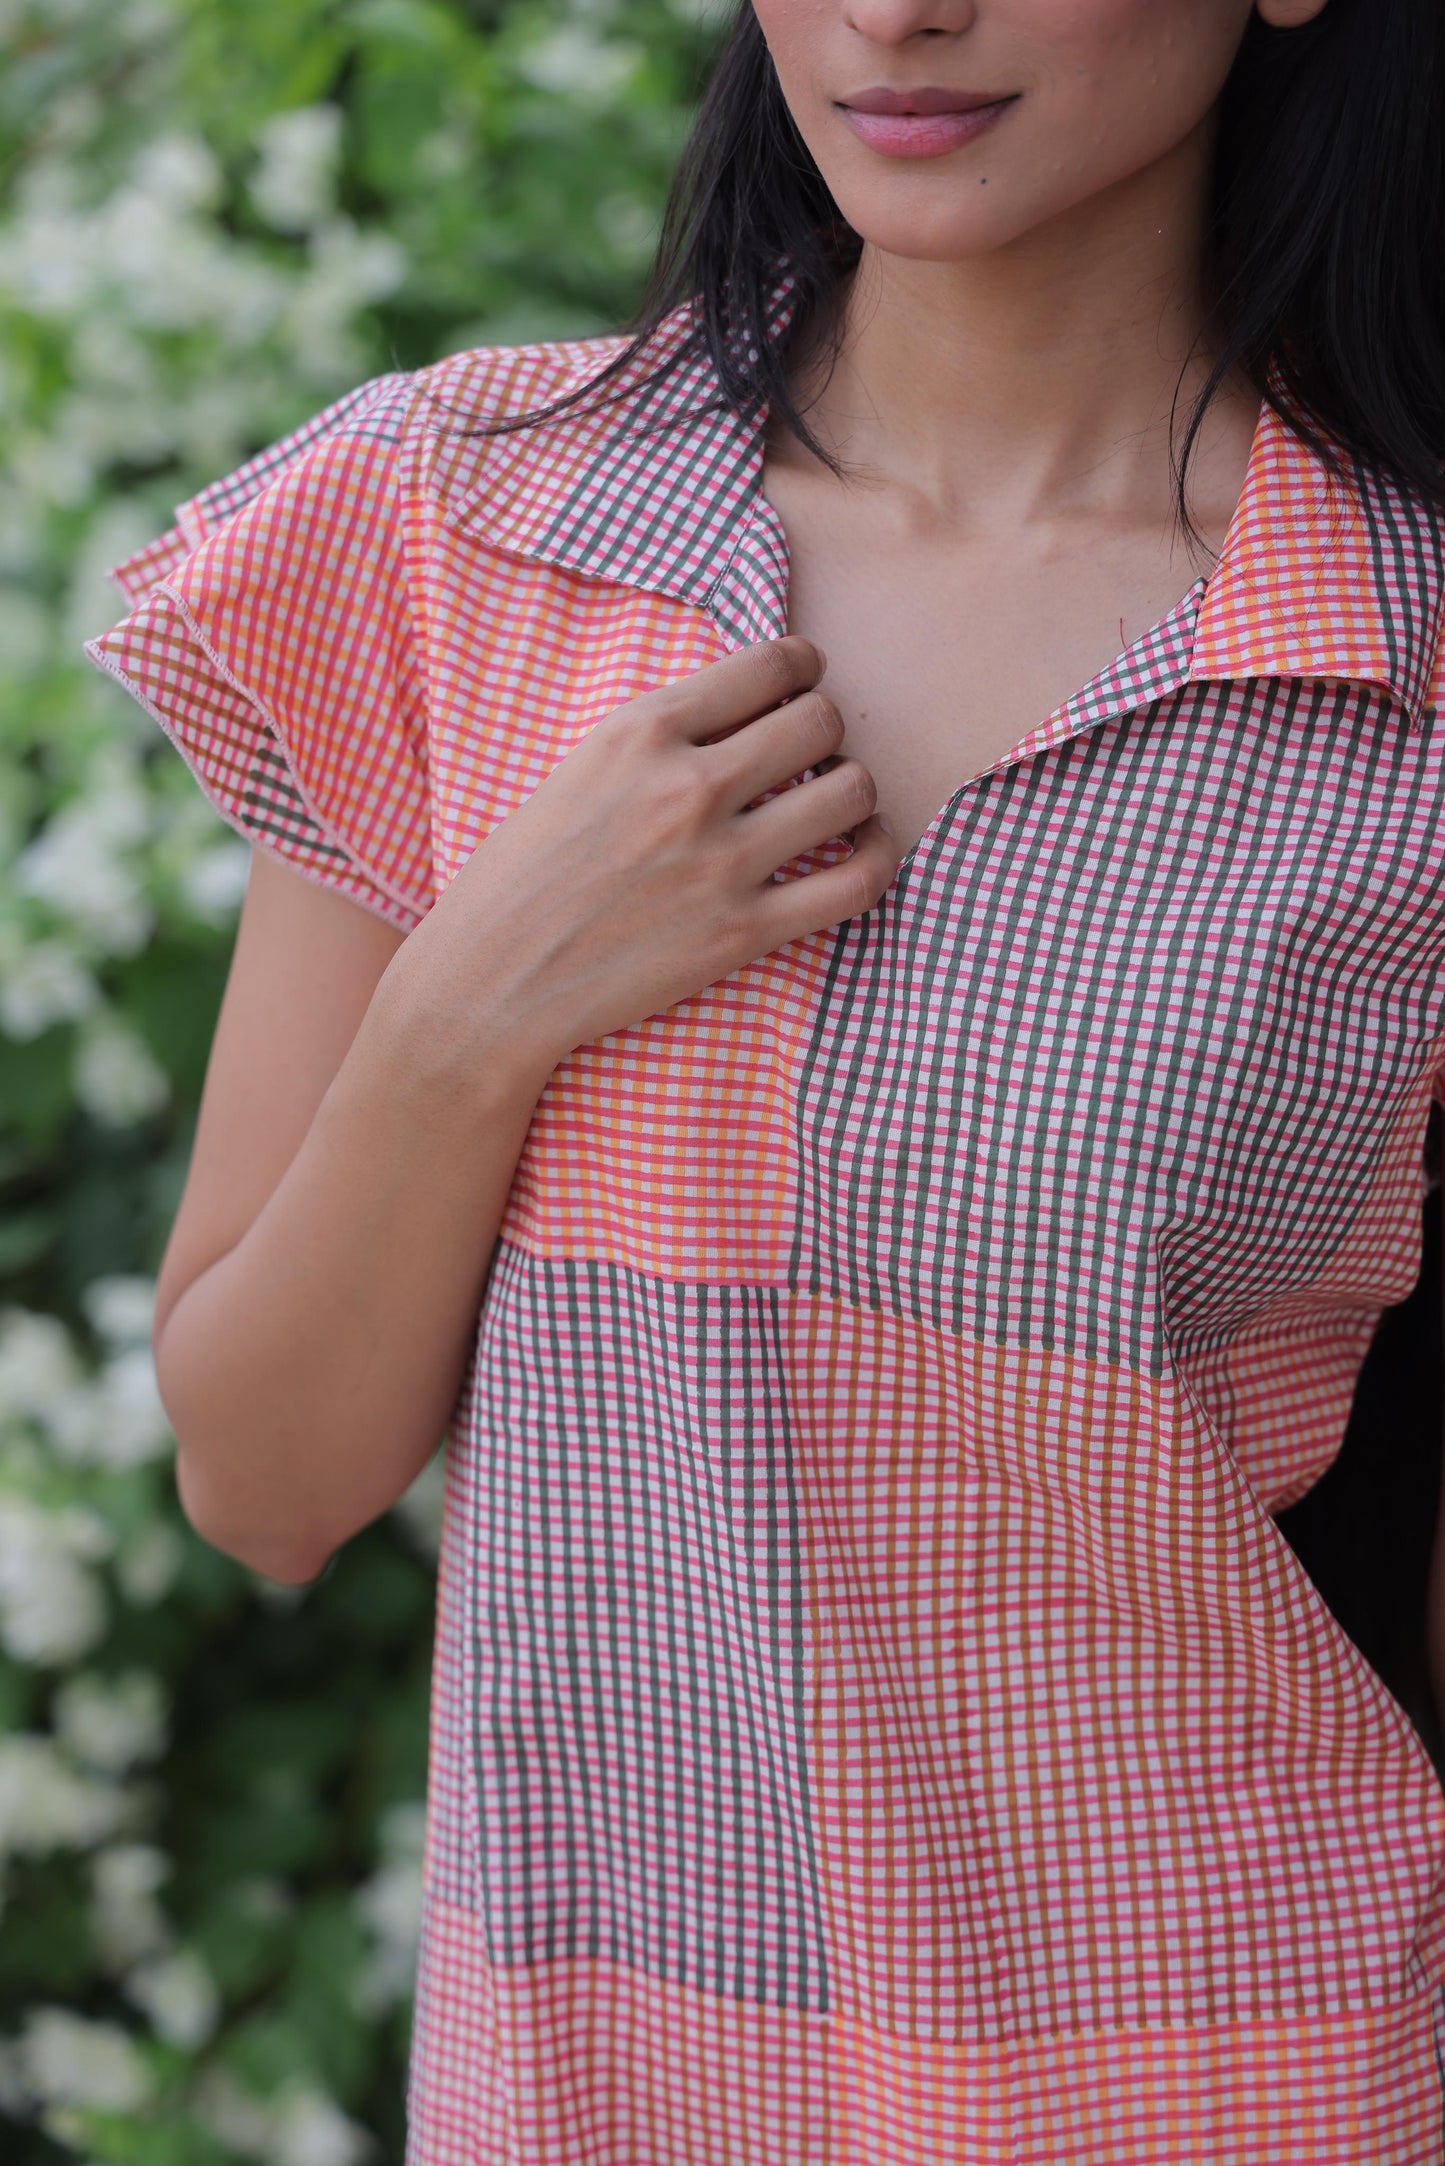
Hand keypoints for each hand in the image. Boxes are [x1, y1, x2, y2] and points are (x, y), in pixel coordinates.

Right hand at [431, 634, 897, 1064]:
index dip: (804, 670)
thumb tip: (744, 710)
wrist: (488, 984)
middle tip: (813, 758)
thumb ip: (657, 738)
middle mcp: (686, 785)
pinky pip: (858, 881)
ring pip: (852, 792)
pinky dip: (878, 860)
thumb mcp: (576, 771)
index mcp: (640, 730)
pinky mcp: (742, 932)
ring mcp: (719, 861)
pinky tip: (861, 856)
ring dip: (855, 793)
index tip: (803, 687)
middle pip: (823, 720)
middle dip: (829, 732)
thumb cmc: (520, 880)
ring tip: (837, 807)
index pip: (771, 663)